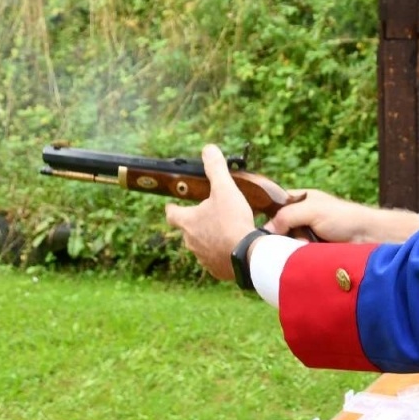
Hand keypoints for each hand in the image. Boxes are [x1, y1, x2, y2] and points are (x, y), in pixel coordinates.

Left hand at [165, 145, 255, 281]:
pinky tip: (233, 248)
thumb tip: (208, 149)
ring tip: (225, 231)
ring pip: (201, 246)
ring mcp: (202, 258)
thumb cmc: (232, 221)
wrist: (247, 255)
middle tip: (208, 214)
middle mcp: (190, 241)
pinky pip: (215, 260)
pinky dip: (221, 253)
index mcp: (188, 222)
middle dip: (195, 223)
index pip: (171, 214)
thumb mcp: (225, 189)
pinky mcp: (216, 270)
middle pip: (187, 230)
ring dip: (209, 238)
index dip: (172, 207)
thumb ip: (216, 168)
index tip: (172, 204)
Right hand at [267, 189, 418, 243]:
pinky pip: (298, 254)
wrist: (369, 238)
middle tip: (289, 238)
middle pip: (280, 227)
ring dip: (293, 246)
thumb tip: (266, 229)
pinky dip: (300, 255)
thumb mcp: (312, 210)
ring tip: (305, 246)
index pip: (277, 205)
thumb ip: (287, 216)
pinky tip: (307, 254)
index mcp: (303, 200)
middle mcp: (304, 217)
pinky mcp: (314, 251)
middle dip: (282, 235)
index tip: (264, 228)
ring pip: (288, 243)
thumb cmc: (345, 218)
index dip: (269, 215)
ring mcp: (309, 234)